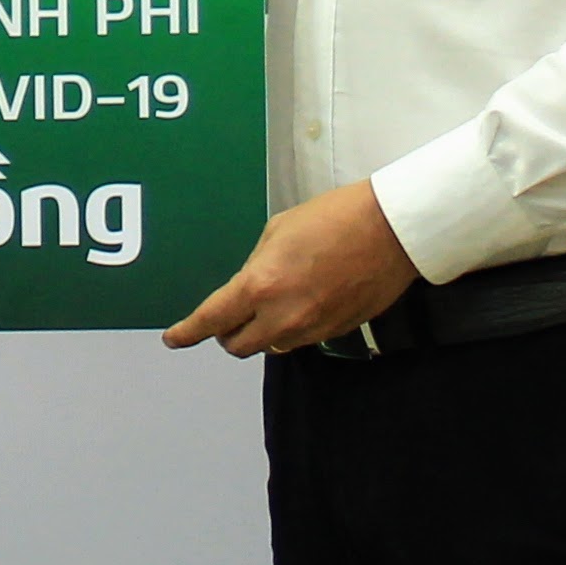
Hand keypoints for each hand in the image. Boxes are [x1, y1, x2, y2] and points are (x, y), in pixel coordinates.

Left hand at [163, 182, 418, 358]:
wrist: (391, 229)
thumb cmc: (336, 217)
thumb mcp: (278, 230)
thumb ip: (256, 266)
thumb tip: (250, 287)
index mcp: (261, 284)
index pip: (212, 320)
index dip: (188, 332)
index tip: (175, 339)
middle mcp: (282, 315)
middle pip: (238, 345)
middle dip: (228, 332)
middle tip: (232, 313)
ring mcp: (312, 328)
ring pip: (271, 346)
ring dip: (262, 332)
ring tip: (274, 302)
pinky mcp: (335, 333)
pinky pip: (301, 340)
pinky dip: (292, 328)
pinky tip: (305, 300)